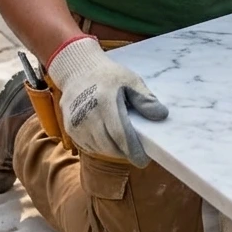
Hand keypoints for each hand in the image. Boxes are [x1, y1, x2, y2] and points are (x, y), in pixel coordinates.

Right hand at [46, 36, 166, 165]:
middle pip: (109, 145)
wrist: (78, 71)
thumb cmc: (109, 76)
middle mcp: (87, 114)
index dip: (133, 150)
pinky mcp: (69, 128)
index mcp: (105, 102)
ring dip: (113, 149)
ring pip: (99, 148)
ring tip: (122, 140)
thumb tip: (162, 115)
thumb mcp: (131, 80)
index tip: (143, 160)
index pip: (120, 134)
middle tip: (136, 150)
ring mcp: (76, 123)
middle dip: (124, 152)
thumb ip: (145, 99)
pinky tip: (107, 136)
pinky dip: (100, 146)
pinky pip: (88, 146)